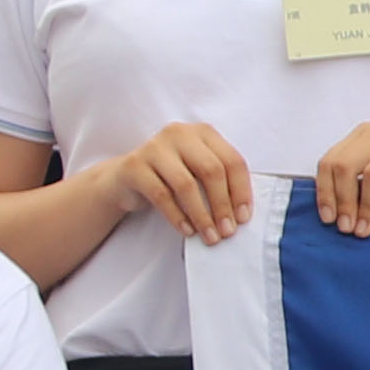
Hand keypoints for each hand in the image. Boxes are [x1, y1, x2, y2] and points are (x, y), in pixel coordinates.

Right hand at [96, 120, 258, 242]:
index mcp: (203, 132)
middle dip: (222, 205)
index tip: (244, 218)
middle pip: (211, 170)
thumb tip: (240, 214)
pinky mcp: (134, 165)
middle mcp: (179, 133)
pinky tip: (187, 231)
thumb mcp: (197, 172)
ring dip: (201, 215)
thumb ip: (220, 182)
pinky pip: (161, 195)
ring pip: (186, 184)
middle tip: (227, 231)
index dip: (241, 191)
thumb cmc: (171, 177)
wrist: (126, 179)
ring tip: (209, 236)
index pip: (231, 160)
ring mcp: (155, 147)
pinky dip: (177, 216)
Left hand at [308, 122, 369, 236]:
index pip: (331, 160)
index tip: (328, 219)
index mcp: (365, 133)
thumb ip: (353, 179)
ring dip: (366, 207)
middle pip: (347, 165)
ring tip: (364, 229)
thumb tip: (328, 211)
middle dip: (343, 201)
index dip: (325, 191)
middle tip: (346, 228)